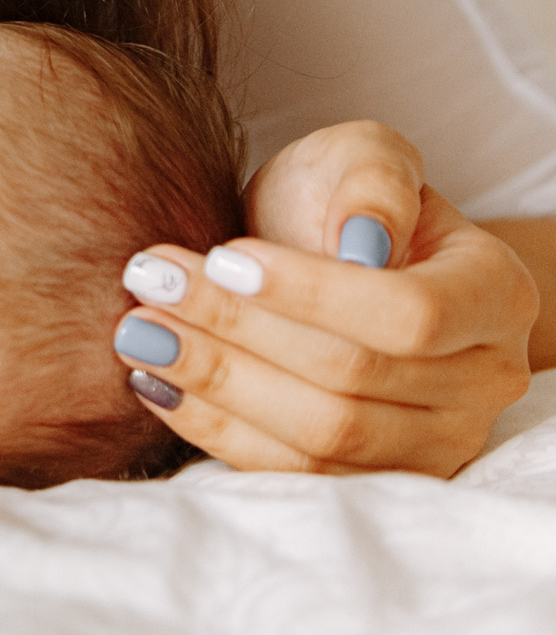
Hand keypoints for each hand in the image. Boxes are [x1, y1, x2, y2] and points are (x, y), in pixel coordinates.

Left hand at [117, 120, 537, 475]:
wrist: (329, 255)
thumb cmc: (344, 199)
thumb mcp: (361, 157)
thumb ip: (371, 182)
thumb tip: (363, 243)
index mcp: (495, 296)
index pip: (410, 316)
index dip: (310, 294)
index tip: (222, 256)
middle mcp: (481, 382)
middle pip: (352, 381)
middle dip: (237, 331)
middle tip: (151, 283)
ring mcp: (433, 443)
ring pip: (319, 437)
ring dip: (216, 383)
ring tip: (138, 332)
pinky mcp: (371, 477)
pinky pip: (292, 473)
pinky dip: (213, 428)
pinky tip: (153, 382)